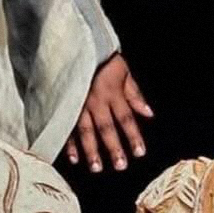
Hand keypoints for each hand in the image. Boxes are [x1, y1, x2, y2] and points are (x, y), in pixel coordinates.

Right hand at [65, 54, 152, 172]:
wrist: (75, 44)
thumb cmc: (103, 58)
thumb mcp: (123, 71)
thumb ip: (135, 94)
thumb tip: (149, 113)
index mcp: (111, 91)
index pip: (125, 117)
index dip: (133, 136)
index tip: (140, 153)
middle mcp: (95, 100)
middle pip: (106, 127)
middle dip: (114, 147)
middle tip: (121, 166)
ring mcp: (78, 104)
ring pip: (85, 130)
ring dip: (91, 151)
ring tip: (97, 168)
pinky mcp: (64, 105)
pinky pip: (67, 126)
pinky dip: (70, 143)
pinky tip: (74, 159)